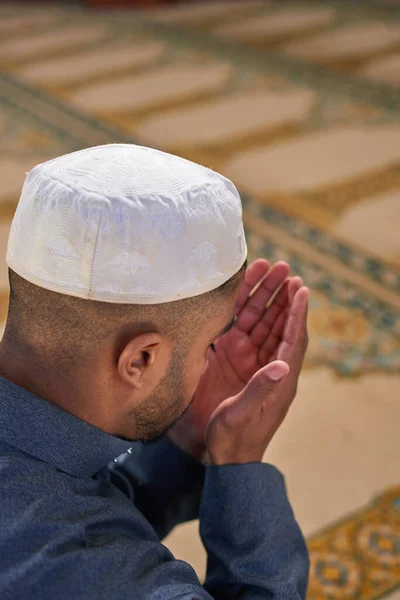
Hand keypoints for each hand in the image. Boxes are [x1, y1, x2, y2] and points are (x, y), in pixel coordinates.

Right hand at [205, 285, 308, 464]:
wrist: (225, 456)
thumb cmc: (234, 439)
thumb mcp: (243, 415)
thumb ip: (260, 389)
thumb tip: (282, 365)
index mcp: (279, 380)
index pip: (292, 340)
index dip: (296, 314)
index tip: (301, 289)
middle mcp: (269, 367)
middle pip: (281, 327)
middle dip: (285, 300)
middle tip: (288, 273)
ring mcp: (252, 364)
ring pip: (264, 326)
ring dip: (270, 303)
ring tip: (275, 278)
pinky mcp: (235, 363)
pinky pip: (245, 333)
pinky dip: (249, 314)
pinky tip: (250, 299)